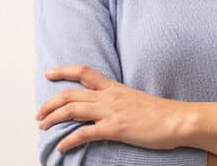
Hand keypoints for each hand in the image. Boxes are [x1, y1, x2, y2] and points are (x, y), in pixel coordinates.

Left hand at [36, 65, 190, 153]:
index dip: (63, 71)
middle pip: (70, 94)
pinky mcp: (115, 129)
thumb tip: (108, 107)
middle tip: (39, 113)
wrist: (178, 119)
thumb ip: (119, 100)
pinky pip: (84, 133)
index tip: (48, 73)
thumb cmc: (161, 113)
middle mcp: (109, 96)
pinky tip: (61, 146)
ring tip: (43, 126)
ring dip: (53, 118)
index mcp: (114, 87)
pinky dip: (69, 140)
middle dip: (50, 103)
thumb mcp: (136, 99)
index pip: (84, 72)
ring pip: (72, 110)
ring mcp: (111, 112)